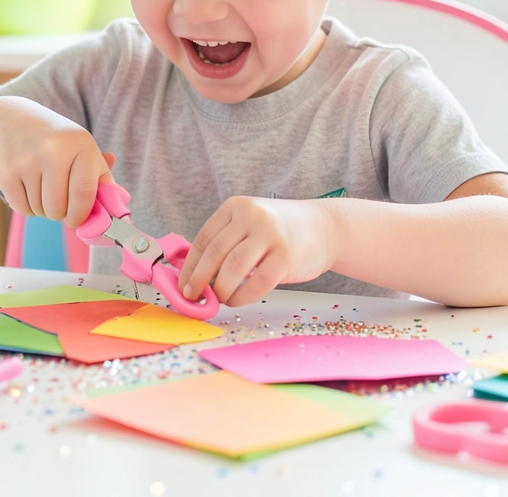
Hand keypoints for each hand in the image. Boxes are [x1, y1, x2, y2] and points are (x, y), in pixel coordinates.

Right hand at [0, 98, 114, 227]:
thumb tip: (118, 205)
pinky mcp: (5, 172)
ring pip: (40, 210)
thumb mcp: (81, 147)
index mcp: (81, 144)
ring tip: (39, 184)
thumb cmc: (54, 140)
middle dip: (59, 212)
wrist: (8, 120)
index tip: (77, 221)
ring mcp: (28, 160)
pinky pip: (21, 208)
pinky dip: (25, 205)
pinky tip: (25, 184)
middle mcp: (54, 150)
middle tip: (57, 198)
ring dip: (41, 208)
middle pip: (59, 209)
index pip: (85, 194)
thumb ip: (100, 176)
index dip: (81, 214)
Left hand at [178, 196, 336, 306]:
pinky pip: (257, 283)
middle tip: (193, 297)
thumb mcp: (250, 224)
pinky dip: (242, 296)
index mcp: (236, 207)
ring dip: (220, 290)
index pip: (204, 238)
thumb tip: (194, 276)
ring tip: (219, 299)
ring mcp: (271, 235)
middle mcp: (252, 216)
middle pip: (215, 253)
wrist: (324, 228)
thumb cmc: (280, 232)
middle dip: (199, 280)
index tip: (182, 284)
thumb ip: (226, 242)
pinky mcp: (287, 256)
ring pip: (233, 269)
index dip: (190, 265)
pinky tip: (237, 300)